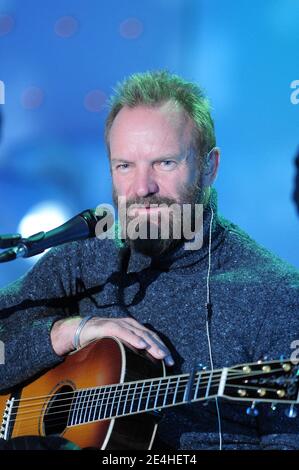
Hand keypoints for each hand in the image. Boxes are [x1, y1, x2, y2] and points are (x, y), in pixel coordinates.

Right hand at [51, 316, 173, 366]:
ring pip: (138, 333)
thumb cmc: (99, 342)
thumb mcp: (117, 349)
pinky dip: (132, 337)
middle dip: (160, 348)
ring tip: (160, 354)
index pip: (151, 338)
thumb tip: (143, 373)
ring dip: (150, 344)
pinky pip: (122, 331)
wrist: (78, 332)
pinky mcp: (107, 326)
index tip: (171, 362)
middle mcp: (128, 324)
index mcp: (132, 329)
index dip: (162, 348)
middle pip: (148, 335)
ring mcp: (118, 324)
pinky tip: (141, 345)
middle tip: (169, 360)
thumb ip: (128, 354)